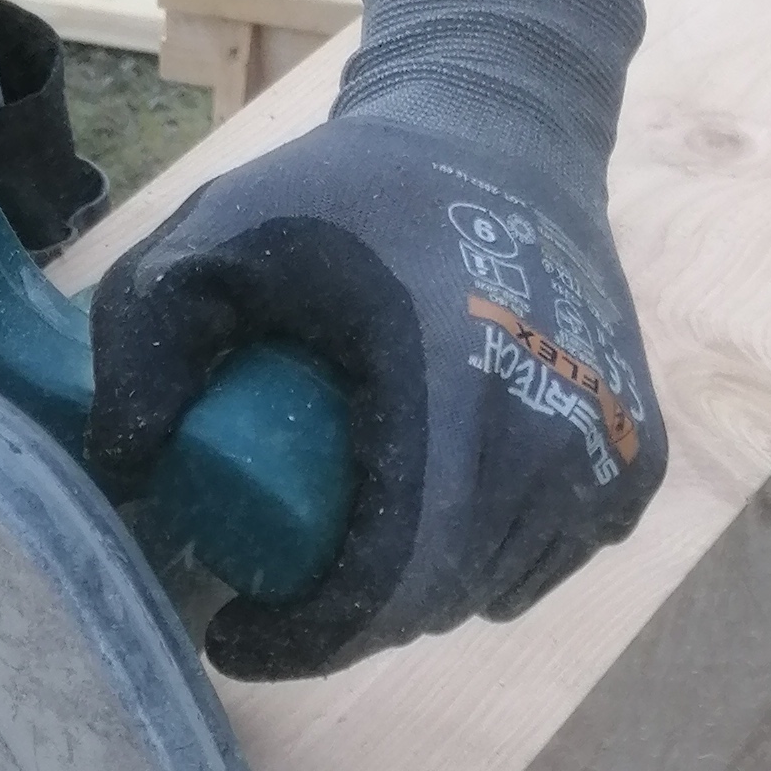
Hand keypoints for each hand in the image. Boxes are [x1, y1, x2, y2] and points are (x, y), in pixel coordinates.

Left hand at [87, 0, 662, 681]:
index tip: (233, 634)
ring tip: (353, 530)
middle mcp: (554, 432)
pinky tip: (435, 503)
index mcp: (457, 383)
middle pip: (428, 602)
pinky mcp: (639, 463)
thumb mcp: (221, 229)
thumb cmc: (356, 187)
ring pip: (484, 593)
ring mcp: (610, 453)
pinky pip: (540, 564)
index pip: (386, 582)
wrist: (507, 132)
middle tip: (279, 576)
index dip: (302, 638)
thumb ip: (143, 334)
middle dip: (342, 616)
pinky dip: (479, 562)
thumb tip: (131, 474)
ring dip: (409, 592)